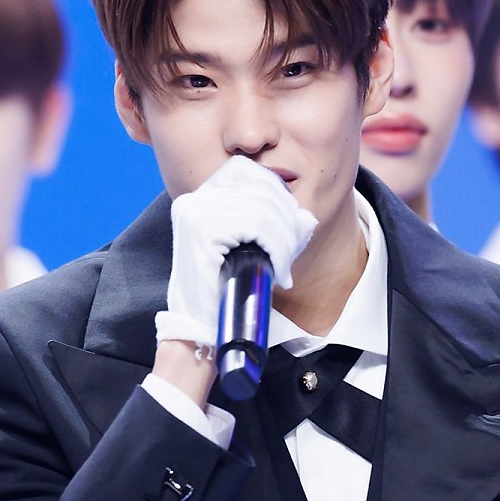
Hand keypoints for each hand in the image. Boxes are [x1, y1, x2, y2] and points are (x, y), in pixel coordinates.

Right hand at [158, 157, 316, 348]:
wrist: (198, 330)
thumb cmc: (222, 296)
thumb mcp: (248, 253)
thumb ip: (272, 229)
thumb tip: (305, 216)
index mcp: (201, 200)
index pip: (246, 170)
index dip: (274, 192)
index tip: (287, 225)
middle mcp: (194, 200)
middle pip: (260, 187)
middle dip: (286, 222)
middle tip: (290, 255)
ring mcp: (195, 212)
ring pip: (263, 208)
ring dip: (284, 240)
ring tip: (283, 268)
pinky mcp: (202, 230)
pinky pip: (257, 226)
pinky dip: (277, 248)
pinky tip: (277, 269)